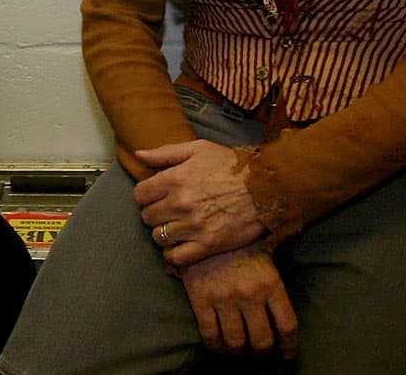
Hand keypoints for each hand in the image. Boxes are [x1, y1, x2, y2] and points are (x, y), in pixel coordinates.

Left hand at [133, 139, 262, 265]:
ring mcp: (193, 226)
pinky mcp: (207, 245)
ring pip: (159, 237)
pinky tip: (180, 245)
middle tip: (167, 211)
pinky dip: (173, 254)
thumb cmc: (231, 165)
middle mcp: (180, 204)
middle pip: (147, 216)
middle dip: (154, 213)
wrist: (266, 187)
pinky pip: (176, 257)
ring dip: (163, 233)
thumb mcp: (198, 149)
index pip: (140, 195)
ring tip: (175, 227)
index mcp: (175, 178)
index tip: (156, 196)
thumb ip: (165, 153)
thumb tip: (139, 154)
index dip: (146, 195)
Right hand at [179, 246, 297, 357]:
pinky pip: (210, 334)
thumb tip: (279, 312)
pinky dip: (215, 347)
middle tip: (260, 353)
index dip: (289, 346)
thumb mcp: (264, 256)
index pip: (287, 326)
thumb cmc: (238, 241)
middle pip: (262, 340)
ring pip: (236, 342)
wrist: (204, 222)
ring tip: (238, 349)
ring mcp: (224, 297)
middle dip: (262, 352)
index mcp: (270, 283)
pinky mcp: (201, 298)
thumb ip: (272, 284)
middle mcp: (250, 294)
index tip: (286, 353)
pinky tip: (218, 346)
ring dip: (238, 351)